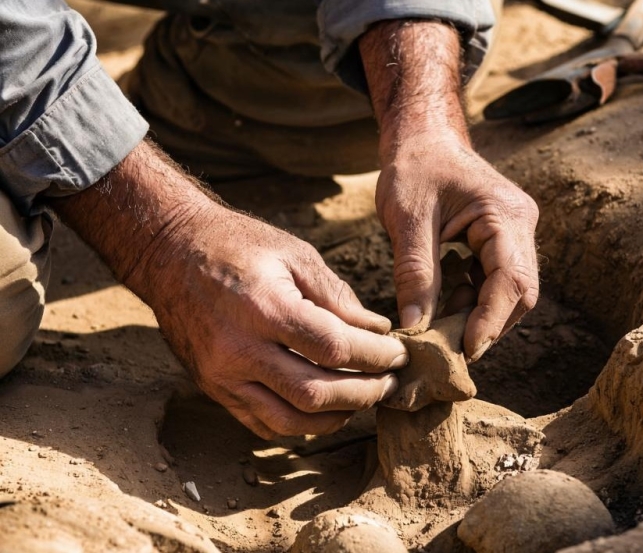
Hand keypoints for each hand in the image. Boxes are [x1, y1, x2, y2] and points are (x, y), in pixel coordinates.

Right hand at [150, 207, 407, 437]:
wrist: (170, 253)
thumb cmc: (237, 246)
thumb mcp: (294, 254)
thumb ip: (338, 296)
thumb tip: (376, 330)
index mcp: (264, 308)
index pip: (334, 348)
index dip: (375, 357)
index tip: (398, 354)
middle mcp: (239, 349)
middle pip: (315, 392)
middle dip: (364, 393)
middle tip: (389, 383)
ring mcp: (222, 375)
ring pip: (290, 419)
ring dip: (336, 417)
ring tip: (363, 400)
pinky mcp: (213, 388)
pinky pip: (262, 424)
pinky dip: (300, 423)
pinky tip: (324, 409)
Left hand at [359, 20, 539, 361]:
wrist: (422, 139)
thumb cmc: (413, 168)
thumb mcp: (406, 220)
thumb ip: (415, 274)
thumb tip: (415, 329)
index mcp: (505, 214)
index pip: (511, 280)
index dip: (490, 321)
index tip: (463, 351)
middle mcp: (521, 224)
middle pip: (519, 292)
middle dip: (486, 324)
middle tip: (446, 348)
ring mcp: (515, 233)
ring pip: (509, 292)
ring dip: (477, 315)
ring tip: (439, 327)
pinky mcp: (501, 241)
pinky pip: (494, 281)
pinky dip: (471, 300)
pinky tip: (444, 304)